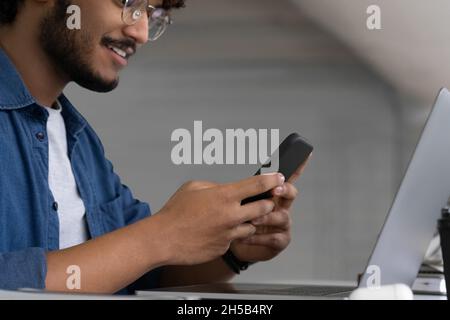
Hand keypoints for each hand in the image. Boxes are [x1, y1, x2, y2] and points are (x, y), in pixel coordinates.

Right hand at [155, 173, 284, 265]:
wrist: (164, 239)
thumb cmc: (175, 212)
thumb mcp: (194, 187)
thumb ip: (216, 187)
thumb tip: (228, 189)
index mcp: (224, 196)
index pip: (257, 184)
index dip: (272, 179)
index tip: (279, 177)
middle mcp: (231, 215)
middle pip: (264, 207)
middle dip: (267, 202)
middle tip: (263, 200)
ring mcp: (229, 233)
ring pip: (252, 226)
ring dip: (249, 221)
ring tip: (233, 217)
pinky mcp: (225, 247)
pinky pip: (235, 239)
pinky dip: (232, 234)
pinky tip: (217, 231)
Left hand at [230, 157, 309, 262]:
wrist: (238, 246)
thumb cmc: (240, 219)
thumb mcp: (238, 201)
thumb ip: (236, 189)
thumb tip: (218, 180)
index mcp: (273, 193)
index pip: (287, 176)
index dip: (298, 165)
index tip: (306, 153)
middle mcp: (281, 206)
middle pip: (291, 193)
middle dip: (284, 190)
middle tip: (273, 190)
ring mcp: (282, 224)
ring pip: (282, 217)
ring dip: (267, 217)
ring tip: (252, 219)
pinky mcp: (280, 240)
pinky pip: (274, 237)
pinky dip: (258, 237)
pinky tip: (245, 235)